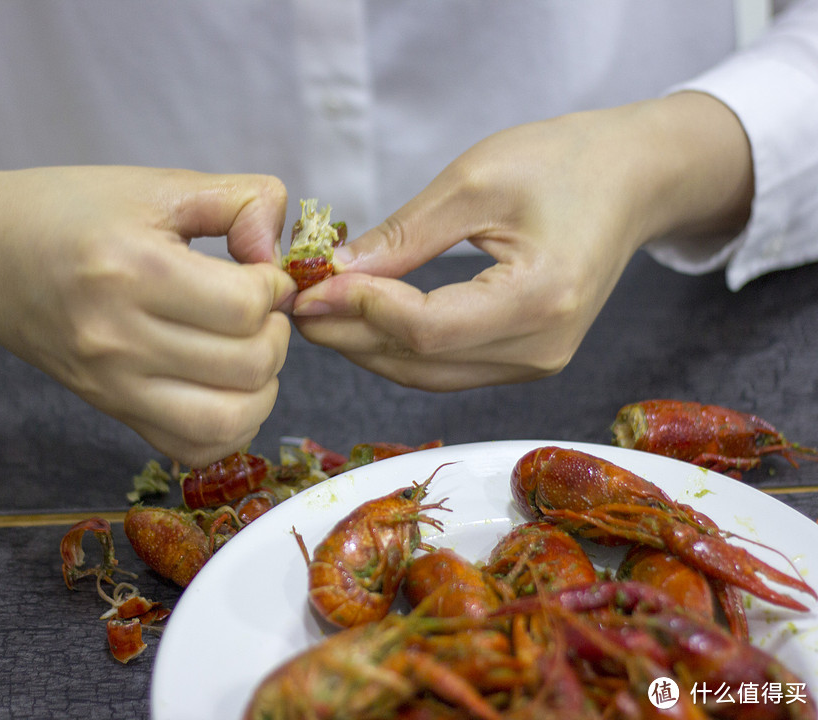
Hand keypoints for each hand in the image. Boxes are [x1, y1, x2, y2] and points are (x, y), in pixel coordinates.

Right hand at [0, 158, 295, 464]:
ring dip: (262, 385)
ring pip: (231, 421)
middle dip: (275, 332)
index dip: (273, 287)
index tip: (260, 271)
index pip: (244, 306)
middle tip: (257, 308)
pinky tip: (225, 385)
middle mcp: (119, 340)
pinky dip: (229, 425)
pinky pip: (194, 449)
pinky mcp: (113, 411)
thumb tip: (278, 250)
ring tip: (247, 349)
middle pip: (248, 365)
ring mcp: (114, 386)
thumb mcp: (156, 185)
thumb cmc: (69, 213)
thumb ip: (240, 200)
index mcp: (132, 271)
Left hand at [291, 93, 752, 390]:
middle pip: (419, 362)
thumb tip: (336, 273)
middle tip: (299, 299)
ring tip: (321, 307)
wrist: (634, 181)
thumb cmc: (565, 162)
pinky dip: (398, 347)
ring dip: (366, 346)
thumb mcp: (477, 181)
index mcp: (540, 299)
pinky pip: (445, 368)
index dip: (358, 310)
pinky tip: (365, 317)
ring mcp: (536, 364)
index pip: (424, 329)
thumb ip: (405, 235)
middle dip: (349, 334)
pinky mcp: (525, 362)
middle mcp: (542, 349)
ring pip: (425, 374)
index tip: (310, 283)